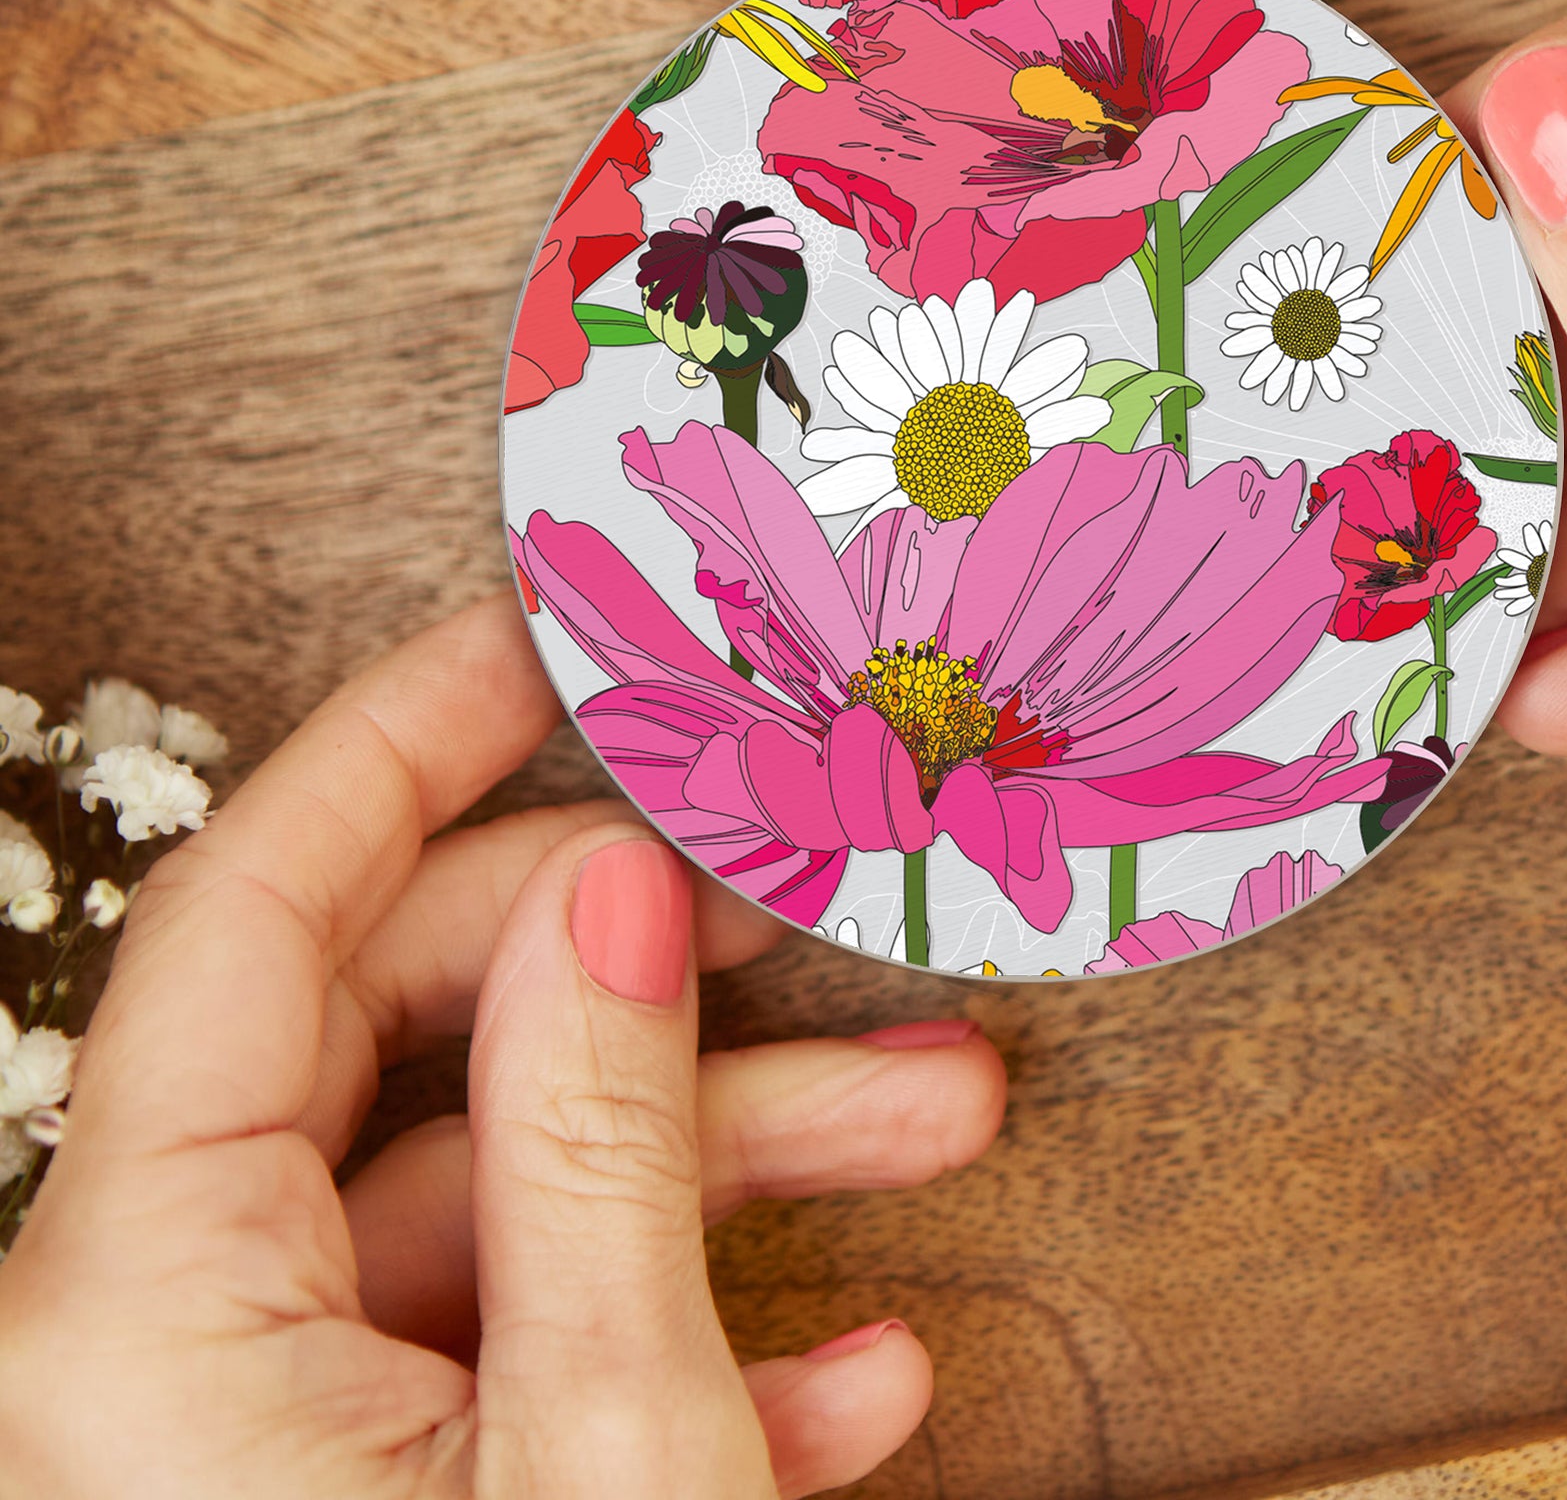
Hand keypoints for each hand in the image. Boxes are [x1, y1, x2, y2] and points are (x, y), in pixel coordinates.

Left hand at [0, 596, 1006, 1496]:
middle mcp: (161, 1349)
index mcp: (142, 1310)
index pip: (255, 916)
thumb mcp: (597, 1447)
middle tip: (797, 914)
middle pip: (399, 1040)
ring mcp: (265, 1433)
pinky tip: (847, 1365)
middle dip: (632, 973)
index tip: (526, 640)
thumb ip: (592, 1142)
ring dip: (717, 1154)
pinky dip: (680, 1331)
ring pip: (489, 1195)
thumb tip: (606, 893)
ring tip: (932, 1118)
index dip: (393, 747)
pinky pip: (508, 1351)